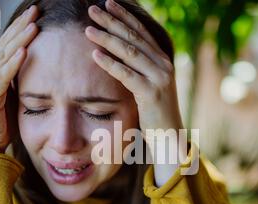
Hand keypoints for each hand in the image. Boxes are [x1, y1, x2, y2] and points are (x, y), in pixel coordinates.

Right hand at [0, 6, 38, 152]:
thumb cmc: (3, 122)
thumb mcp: (16, 97)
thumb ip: (22, 83)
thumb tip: (40, 73)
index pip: (9, 44)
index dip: (21, 28)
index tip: (37, 16)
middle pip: (6, 43)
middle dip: (21, 26)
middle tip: (36, 10)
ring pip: (5, 55)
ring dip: (19, 39)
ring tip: (33, 25)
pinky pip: (2, 76)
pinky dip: (13, 63)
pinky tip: (23, 51)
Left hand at [85, 0, 182, 134]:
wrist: (169, 136)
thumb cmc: (155, 111)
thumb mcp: (149, 84)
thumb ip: (139, 67)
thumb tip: (119, 51)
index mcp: (162, 59)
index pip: (141, 32)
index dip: (125, 16)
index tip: (108, 3)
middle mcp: (163, 64)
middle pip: (133, 37)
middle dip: (112, 21)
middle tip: (92, 10)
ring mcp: (159, 78)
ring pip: (129, 52)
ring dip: (107, 38)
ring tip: (88, 29)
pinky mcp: (151, 93)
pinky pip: (126, 74)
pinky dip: (109, 63)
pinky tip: (95, 55)